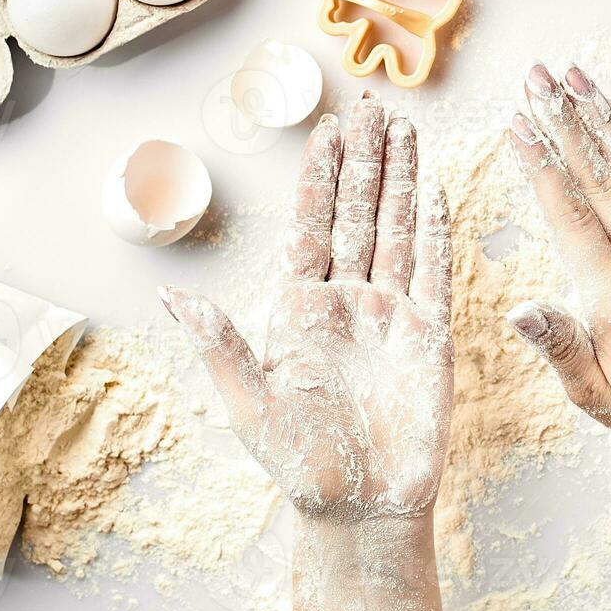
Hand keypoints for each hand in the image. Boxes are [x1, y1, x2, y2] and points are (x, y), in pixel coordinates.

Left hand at [160, 96, 451, 610]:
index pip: (311, 225)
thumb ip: (221, 345)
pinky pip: (435, 271)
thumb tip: (173, 296)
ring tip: (405, 127)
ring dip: (400, 178)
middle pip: (358, 212)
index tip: (328, 127)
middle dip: (364, 157)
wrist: (363, 506)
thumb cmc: (300, 464)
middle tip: (373, 104)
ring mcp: (390, 312)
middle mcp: (347, 299)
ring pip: (397, 229)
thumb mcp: (249, 404)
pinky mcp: (429, 334)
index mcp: (300, 308)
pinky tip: (435, 189)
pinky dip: (436, 230)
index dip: (319, 175)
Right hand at [506, 63, 610, 471]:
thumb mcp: (595, 397)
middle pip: (600, 180)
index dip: (541, 167)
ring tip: (574, 76)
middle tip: (535, 77)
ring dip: (601, 119)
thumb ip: (559, 347)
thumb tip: (517, 311)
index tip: (517, 124)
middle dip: (564, 123)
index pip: (572, 219)